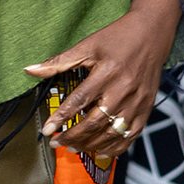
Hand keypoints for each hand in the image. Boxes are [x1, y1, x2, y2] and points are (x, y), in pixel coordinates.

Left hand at [26, 0, 180, 163]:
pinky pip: (132, 134)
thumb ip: (59, 62)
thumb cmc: (118, 37)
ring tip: (72, 148)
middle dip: (73, 136)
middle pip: (95, 121)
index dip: (61, 117)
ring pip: (113, 132)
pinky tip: (101, 151)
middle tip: (55, 142)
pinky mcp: (147, 107)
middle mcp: (124, 90)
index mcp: (107, 73)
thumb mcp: (87, 45)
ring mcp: (137, 101)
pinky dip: (116, 146)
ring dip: (91, 144)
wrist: (152, 32)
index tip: (47, 130)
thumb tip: (30, 70)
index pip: (79, 101)